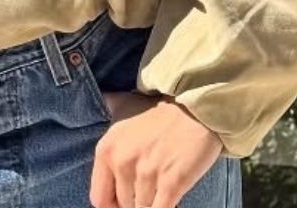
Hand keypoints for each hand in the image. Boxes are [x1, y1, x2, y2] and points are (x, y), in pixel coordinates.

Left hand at [88, 92, 222, 207]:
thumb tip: (105, 99)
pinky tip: (170, 197)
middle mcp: (122, 162)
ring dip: (153, 202)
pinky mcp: (171, 183)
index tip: (126, 200)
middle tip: (150, 188)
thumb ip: (110, 110)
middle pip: (124, 206)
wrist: (197, 112)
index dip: (113, 205)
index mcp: (106, 150)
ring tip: (162, 187)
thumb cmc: (162, 116)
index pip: (99, 198)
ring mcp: (146, 174)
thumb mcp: (126, 109)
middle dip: (136, 202)